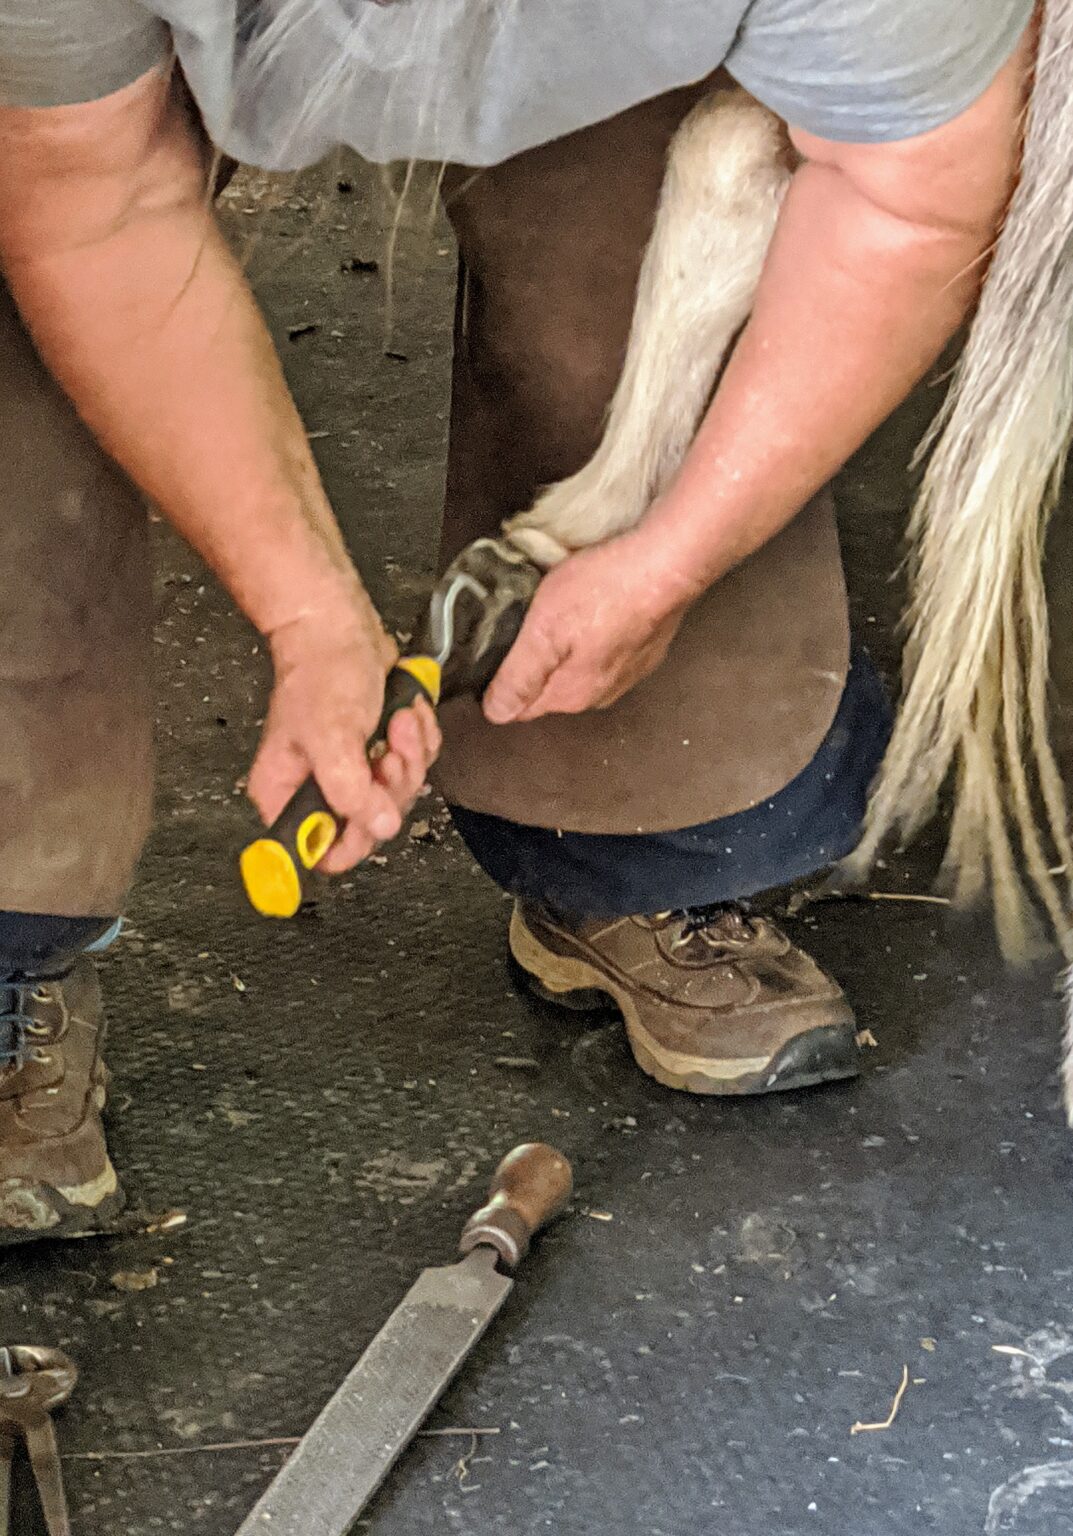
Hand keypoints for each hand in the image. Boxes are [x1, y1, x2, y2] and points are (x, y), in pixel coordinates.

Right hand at [248, 593, 441, 871]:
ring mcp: (354, 772)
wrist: (341, 627)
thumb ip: (350, 790)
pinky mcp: (382, 752)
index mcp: (288, 794)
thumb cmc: (322, 673)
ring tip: (397, 721)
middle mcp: (319, 790)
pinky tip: (406, 713)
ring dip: (410, 754)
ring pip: (400, 794)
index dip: (352, 841)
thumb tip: (379, 827)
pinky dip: (420, 738)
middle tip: (388, 750)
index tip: (373, 808)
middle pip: (370, 825)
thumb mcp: (330, 736)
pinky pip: (416, 765)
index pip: (318, 853)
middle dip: (392, 784)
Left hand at [482, 529, 692, 723]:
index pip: (519, 707)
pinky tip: (593, 605)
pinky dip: (593, 632)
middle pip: (547, 687)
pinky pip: (603, 649)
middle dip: (532, 660)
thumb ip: (518, 677)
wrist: (668, 562)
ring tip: (560, 607)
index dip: (500, 678)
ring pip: (575, 667)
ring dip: (563, 645)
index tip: (498, 643)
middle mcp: (600, 694)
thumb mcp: (542, 631)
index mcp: (571, 696)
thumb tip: (497, 712)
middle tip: (527, 619)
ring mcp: (626, 673)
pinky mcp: (644, 649)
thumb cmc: (606, 590)